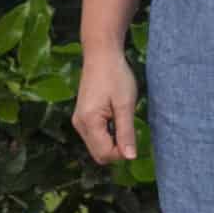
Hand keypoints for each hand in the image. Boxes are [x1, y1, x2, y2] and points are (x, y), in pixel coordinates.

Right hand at [72, 49, 138, 164]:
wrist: (101, 55)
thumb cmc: (115, 76)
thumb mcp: (125, 104)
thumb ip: (126, 132)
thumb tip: (130, 157)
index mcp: (88, 122)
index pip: (105, 154)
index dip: (122, 153)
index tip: (134, 136)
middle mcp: (79, 124)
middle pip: (99, 154)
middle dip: (117, 150)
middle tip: (130, 129)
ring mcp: (79, 121)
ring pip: (97, 146)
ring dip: (113, 142)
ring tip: (123, 120)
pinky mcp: (82, 117)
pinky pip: (95, 137)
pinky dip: (107, 135)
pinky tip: (116, 118)